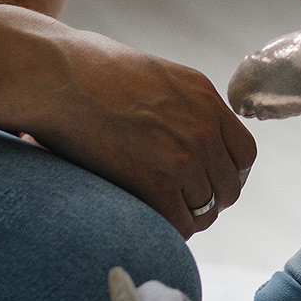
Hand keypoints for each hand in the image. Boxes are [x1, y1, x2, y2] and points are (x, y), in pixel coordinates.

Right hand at [0, 5, 256, 238]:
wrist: (57, 74)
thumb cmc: (87, 70)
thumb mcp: (152, 76)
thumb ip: (179, 106)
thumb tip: (178, 138)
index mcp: (205, 96)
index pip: (244, 153)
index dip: (226, 175)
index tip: (205, 184)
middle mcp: (204, 124)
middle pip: (228, 187)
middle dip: (207, 201)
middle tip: (178, 206)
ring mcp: (184, 154)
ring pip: (205, 211)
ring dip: (185, 218)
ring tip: (157, 214)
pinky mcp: (157, 181)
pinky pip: (179, 224)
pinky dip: (167, 230)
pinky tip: (145, 220)